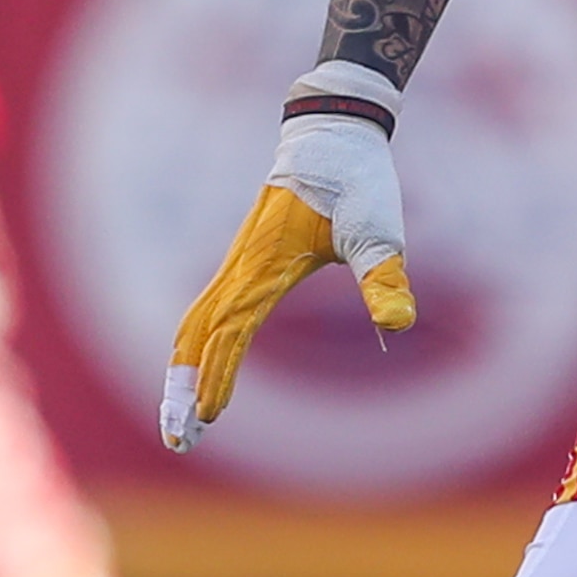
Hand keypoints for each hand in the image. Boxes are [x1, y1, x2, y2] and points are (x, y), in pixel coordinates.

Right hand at [162, 64, 420, 449]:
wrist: (332, 133)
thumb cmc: (356, 180)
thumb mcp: (379, 229)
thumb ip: (385, 277)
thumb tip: (399, 323)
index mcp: (265, 264)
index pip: (232, 330)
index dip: (218, 374)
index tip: (209, 419)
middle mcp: (240, 267)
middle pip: (192, 335)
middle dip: (180, 389)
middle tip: (177, 442)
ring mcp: (235, 264)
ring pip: (191, 325)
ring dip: (179, 373)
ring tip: (178, 423)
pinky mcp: (242, 263)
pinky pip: (205, 312)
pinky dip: (191, 348)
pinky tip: (194, 373)